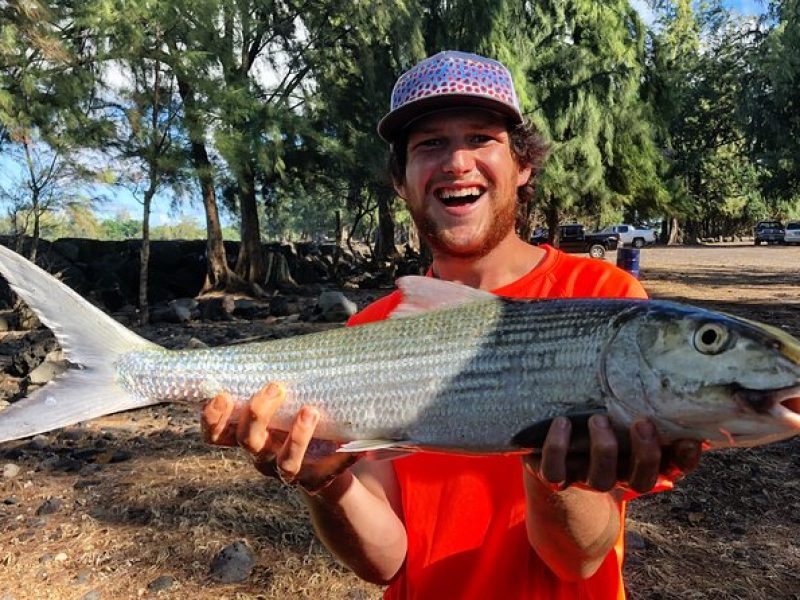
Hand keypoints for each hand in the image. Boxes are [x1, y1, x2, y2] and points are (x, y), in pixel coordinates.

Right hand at [201, 382, 358, 493]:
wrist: (334, 464)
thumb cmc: (305, 416)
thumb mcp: (292, 395)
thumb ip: (286, 374)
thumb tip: (301, 341)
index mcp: (251, 434)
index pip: (217, 434)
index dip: (213, 419)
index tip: (220, 395)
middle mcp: (264, 456)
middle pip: (248, 442)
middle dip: (257, 414)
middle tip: (275, 387)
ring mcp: (290, 472)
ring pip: (283, 464)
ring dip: (295, 438)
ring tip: (310, 411)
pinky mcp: (318, 483)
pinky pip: (324, 477)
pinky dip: (337, 462)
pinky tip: (351, 448)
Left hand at [524, 414, 701, 493]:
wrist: (554, 466)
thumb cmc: (598, 431)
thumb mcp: (622, 420)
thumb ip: (642, 408)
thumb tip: (667, 381)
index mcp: (639, 465)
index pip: (672, 470)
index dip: (684, 461)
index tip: (690, 440)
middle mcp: (617, 476)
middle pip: (640, 481)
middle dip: (645, 454)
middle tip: (642, 423)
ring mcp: (586, 478)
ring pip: (600, 480)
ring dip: (603, 448)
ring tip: (598, 419)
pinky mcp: (556, 476)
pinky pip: (555, 472)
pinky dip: (557, 448)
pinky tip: (561, 422)